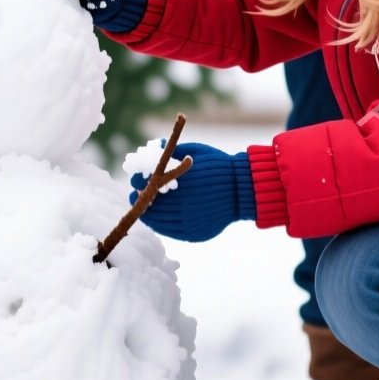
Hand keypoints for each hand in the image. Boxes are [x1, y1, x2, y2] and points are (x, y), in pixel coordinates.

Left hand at [129, 142, 255, 241]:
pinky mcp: (194, 233)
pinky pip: (169, 231)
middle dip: (141, 198)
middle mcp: (185, 202)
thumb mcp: (196, 151)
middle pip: (151, 204)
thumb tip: (154, 146)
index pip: (150, 185)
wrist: (243, 189)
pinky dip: (160, 224)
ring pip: (158, 220)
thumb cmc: (218, 166)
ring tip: (145, 208)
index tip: (135, 182)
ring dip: (148, 213)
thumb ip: (173, 150)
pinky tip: (156, 218)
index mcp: (182, 181)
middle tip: (136, 195)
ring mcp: (189, 220)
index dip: (139, 184)